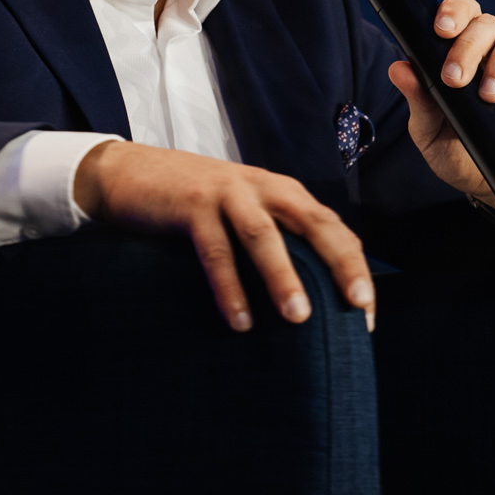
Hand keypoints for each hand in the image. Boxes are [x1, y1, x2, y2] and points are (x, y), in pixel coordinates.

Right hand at [73, 140, 374, 331]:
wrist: (129, 173)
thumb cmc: (192, 205)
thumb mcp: (242, 215)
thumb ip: (274, 240)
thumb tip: (311, 298)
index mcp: (282, 192)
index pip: (332, 228)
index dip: (354, 268)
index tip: (365, 313)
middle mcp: (262, 188)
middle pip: (313, 223)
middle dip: (341, 264)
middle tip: (357, 305)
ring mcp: (226, 193)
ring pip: (264, 235)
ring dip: (284, 276)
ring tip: (299, 317)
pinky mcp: (191, 205)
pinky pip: (215, 250)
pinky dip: (229, 287)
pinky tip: (240, 321)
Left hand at [384, 0, 494, 221]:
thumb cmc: (461, 153)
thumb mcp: (430, 133)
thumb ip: (418, 101)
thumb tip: (398, 69)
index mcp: (465, 57)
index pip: (464, 15)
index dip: (455, 11)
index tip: (440, 29)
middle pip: (490, 23)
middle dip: (469, 45)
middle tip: (454, 79)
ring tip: (487, 97)